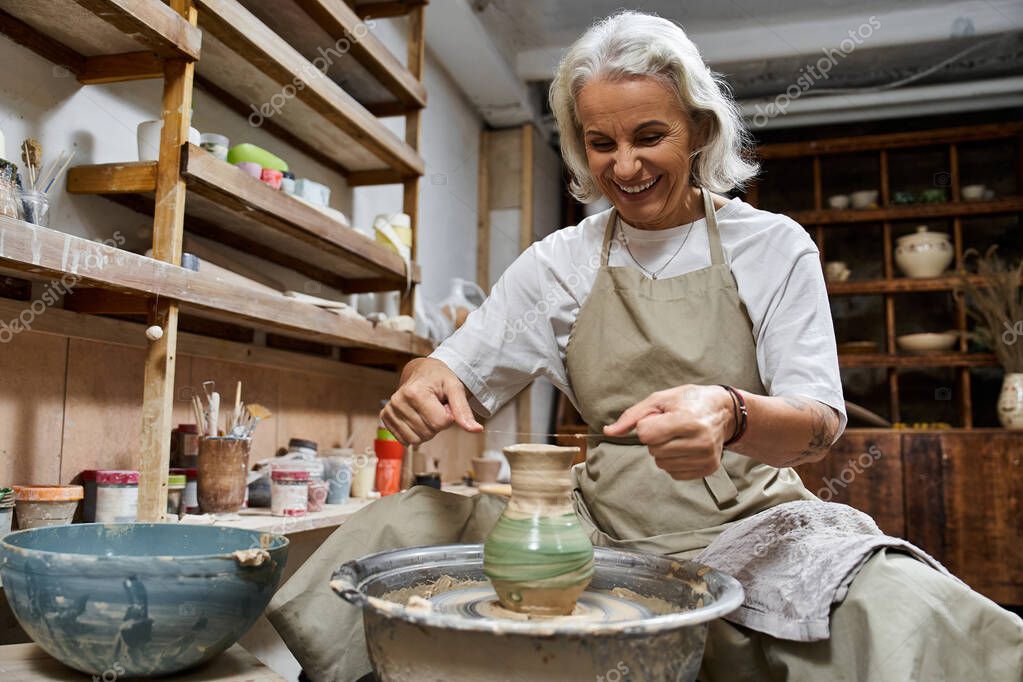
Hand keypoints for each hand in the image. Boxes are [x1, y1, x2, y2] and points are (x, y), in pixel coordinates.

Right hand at [380, 358, 482, 444]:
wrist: (421, 371)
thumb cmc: (439, 378)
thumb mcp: (455, 388)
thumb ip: (464, 410)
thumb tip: (476, 429)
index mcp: (415, 392)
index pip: (440, 423)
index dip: (448, 416)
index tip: (444, 403)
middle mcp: (398, 401)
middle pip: (428, 433)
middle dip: (436, 423)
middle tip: (435, 406)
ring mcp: (390, 410)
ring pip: (416, 440)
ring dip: (426, 429)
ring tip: (426, 411)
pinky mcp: (386, 418)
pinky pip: (405, 441)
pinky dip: (414, 433)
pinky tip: (416, 417)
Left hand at [603, 384, 734, 479]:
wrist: (723, 411)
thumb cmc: (688, 401)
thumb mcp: (659, 400)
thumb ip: (632, 416)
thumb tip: (608, 432)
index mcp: (688, 420)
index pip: (645, 434)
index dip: (647, 425)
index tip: (660, 417)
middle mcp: (700, 441)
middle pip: (653, 450)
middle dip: (656, 438)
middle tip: (672, 426)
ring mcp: (706, 457)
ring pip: (662, 463)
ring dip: (664, 450)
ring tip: (680, 436)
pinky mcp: (708, 468)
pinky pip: (674, 473)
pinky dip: (674, 461)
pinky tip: (686, 447)